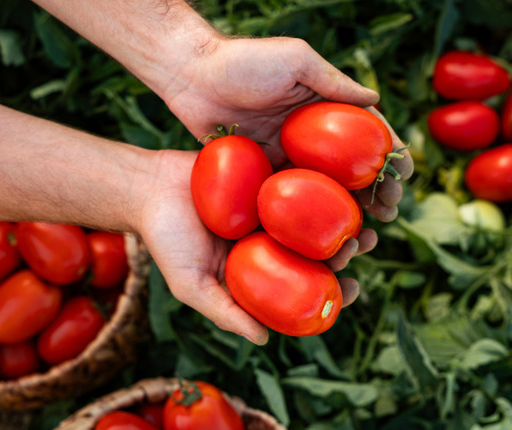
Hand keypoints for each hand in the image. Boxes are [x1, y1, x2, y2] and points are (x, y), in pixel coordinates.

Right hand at [135, 150, 369, 344]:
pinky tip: (345, 178)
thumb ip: (225, 312)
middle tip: (362, 244)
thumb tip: (265, 340)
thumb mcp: (191, 285)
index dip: (331, 290)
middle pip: (317, 247)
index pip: (303, 284)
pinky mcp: (267, 171)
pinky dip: (324, 178)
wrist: (146, 187)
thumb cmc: (166, 240)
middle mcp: (271, 238)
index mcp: (260, 268)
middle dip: (346, 248)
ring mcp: (272, 204)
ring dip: (344, 212)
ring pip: (317, 211)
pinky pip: (300, 175)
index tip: (351, 290)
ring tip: (365, 213)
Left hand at [160, 36, 413, 223]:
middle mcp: (311, 135)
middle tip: (390, 212)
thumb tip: (376, 101)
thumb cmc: (244, 60)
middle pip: (352, 169)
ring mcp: (287, 155)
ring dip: (348, 211)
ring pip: (326, 190)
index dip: (390, 153)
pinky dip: (308, 219)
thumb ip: (333, 81)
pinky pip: (290, 200)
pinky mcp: (263, 173)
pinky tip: (322, 237)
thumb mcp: (295, 61)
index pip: (367, 133)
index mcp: (325, 107)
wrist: (191, 76)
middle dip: (377, 190)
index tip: (406, 173)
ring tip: (366, 232)